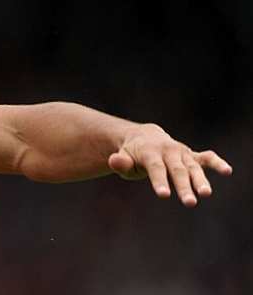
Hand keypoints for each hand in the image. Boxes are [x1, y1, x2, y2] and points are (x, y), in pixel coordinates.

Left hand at [107, 123, 232, 206]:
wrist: (144, 137)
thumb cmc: (132, 154)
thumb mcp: (122, 157)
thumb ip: (120, 162)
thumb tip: (114, 161)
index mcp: (150, 152)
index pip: (156, 168)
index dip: (160, 181)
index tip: (164, 195)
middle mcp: (169, 151)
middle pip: (177, 171)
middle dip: (184, 187)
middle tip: (190, 203)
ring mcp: (182, 153)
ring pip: (193, 168)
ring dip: (201, 181)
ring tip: (206, 194)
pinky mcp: (192, 156)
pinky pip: (206, 158)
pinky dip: (217, 163)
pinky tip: (227, 171)